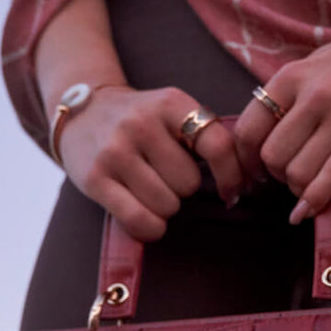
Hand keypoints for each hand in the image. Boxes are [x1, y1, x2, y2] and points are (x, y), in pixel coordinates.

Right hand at [57, 85, 247, 240]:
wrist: (81, 112)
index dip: (232, 176)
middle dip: (182, 188)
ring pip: (167, 206)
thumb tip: (248, 183)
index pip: (217, 145)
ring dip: (163, 207)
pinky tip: (141, 214)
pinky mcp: (95, 179)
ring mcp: (115, 151)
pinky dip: (149, 227)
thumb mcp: (173, 113)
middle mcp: (141, 123)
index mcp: (170, 103)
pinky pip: (140, 220)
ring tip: (146, 187)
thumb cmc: (141, 122)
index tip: (232, 192)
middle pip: (189, 184)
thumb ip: (206, 138)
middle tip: (162, 175)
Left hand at [233, 12, 330, 221]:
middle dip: (276, 176)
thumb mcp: (312, 68)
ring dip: (298, 189)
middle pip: (272, 157)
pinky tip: (307, 212)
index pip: (248, 130)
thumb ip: (286, 100)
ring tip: (308, 185)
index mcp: (290, 77)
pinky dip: (315, 202)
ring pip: (299, 172)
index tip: (254, 173)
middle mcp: (312, 95)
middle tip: (289, 177)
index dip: (245, 161)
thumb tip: (261, 143)